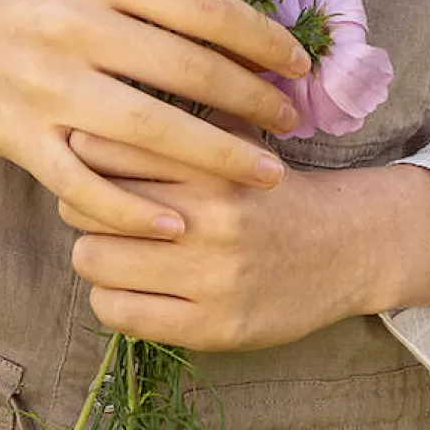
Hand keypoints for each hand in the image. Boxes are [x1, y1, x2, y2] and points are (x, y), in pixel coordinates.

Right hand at [0, 0, 310, 236]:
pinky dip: (136, 210)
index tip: (300, 66)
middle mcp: (74, 26)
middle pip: (190, 72)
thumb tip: (244, 32)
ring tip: (267, 175)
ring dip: (219, 158)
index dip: (262, 41)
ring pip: (152, 132)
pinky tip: (178, 224)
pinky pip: (88, 185)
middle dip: (254, 102)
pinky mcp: (18, 138)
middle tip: (293, 123)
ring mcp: (45, 86)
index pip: (205, 10)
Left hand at [54, 124, 374, 352]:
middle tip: (101, 212)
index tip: (93, 165)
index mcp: (210, 163)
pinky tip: (133, 289)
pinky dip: (111, 300)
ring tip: (118, 252)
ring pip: (92, 260)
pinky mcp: (211, 327)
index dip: (83, 156)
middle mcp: (209, 218)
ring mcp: (211, 276)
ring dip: (95, 256)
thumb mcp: (235, 137)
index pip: (100, 150)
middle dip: (83, 207)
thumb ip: (175, 119)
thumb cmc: (271, 189)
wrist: (347, 248)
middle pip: (84, 205)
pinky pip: (115, 312)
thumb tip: (90, 102)